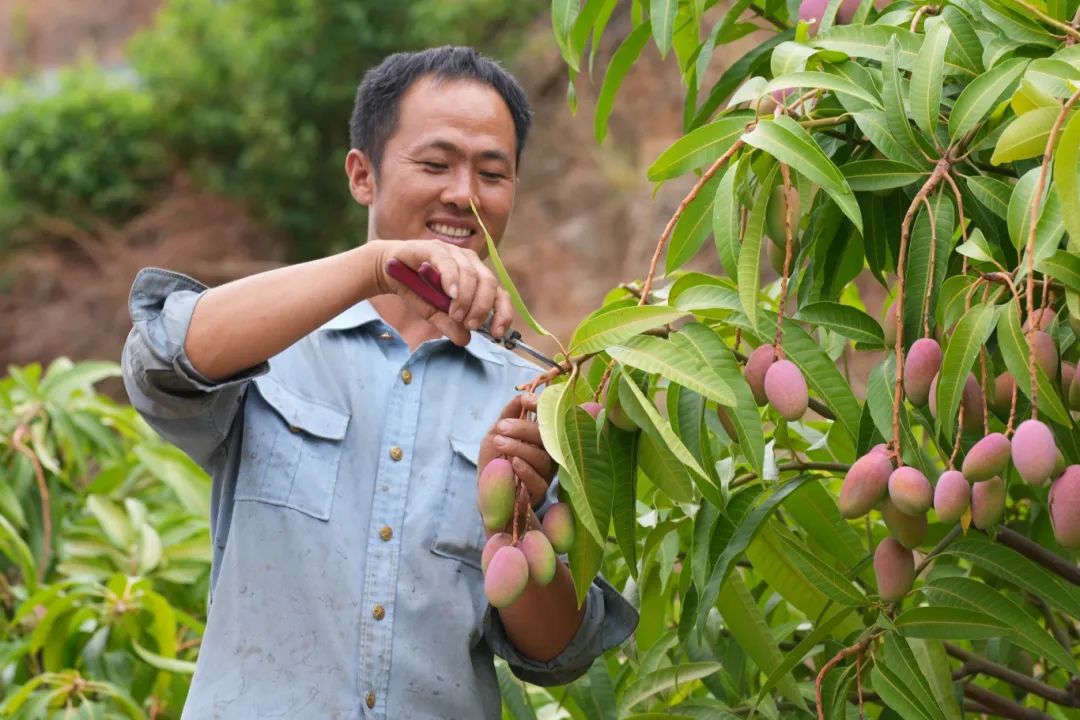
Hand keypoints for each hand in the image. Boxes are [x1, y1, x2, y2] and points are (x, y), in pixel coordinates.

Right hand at [369, 239, 512, 345]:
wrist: (388, 270)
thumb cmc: (416, 289)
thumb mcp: (434, 313)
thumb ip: (450, 324)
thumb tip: (465, 340)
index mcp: (477, 277)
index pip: (499, 294)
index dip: (503, 313)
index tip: (496, 333)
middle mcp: (470, 262)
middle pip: (489, 283)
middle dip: (483, 307)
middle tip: (470, 324)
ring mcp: (453, 252)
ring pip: (471, 274)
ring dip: (466, 298)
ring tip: (456, 315)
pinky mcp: (435, 248)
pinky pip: (448, 263)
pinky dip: (452, 279)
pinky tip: (450, 294)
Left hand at [478, 393, 554, 507]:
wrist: (485, 491)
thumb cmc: (494, 461)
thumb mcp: (495, 433)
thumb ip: (507, 415)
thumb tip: (521, 395)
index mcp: (542, 437)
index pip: (550, 419)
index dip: (542, 408)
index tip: (526, 400)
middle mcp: (549, 453)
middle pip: (548, 438)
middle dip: (525, 428)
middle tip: (502, 426)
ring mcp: (546, 473)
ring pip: (543, 458)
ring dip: (520, 447)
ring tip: (499, 442)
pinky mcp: (540, 492)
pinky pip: (539, 481)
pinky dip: (526, 470)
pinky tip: (513, 462)